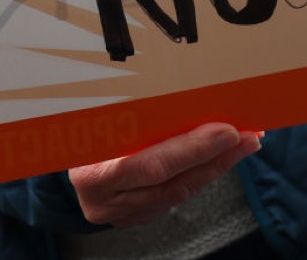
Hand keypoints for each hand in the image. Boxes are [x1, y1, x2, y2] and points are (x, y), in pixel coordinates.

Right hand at [68, 123, 262, 226]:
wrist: (58, 155)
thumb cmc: (77, 127)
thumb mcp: (91, 117)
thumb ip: (127, 115)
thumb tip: (178, 90)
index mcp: (93, 174)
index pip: (150, 165)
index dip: (191, 150)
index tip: (225, 130)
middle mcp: (108, 201)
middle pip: (172, 182)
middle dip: (216, 158)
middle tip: (248, 135)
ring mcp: (123, 213)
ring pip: (181, 191)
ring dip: (217, 165)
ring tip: (246, 141)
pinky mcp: (137, 215)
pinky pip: (177, 194)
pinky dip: (203, 172)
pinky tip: (224, 155)